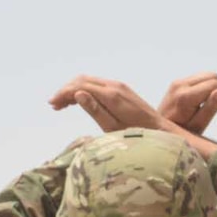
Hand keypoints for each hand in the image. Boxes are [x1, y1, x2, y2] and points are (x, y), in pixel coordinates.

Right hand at [48, 76, 166, 132]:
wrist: (163, 133)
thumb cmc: (139, 137)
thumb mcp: (114, 129)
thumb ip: (96, 111)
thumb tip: (78, 94)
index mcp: (112, 95)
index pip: (80, 86)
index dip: (64, 94)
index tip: (52, 104)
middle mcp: (116, 86)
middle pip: (83, 80)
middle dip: (66, 90)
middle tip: (53, 105)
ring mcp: (120, 86)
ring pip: (89, 80)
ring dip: (74, 89)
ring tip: (61, 105)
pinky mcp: (123, 90)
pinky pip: (98, 85)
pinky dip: (85, 90)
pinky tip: (78, 101)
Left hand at [158, 72, 216, 134]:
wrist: (157, 131)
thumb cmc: (180, 134)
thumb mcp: (197, 126)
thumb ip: (210, 109)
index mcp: (185, 97)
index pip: (214, 84)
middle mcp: (180, 85)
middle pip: (211, 76)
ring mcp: (177, 83)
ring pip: (206, 75)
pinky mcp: (177, 84)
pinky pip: (199, 79)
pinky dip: (209, 87)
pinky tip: (210, 101)